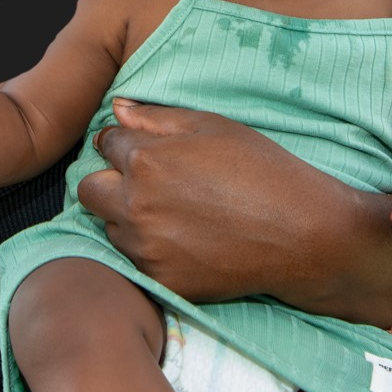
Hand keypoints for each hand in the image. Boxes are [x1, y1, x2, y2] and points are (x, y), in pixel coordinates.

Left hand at [76, 99, 370, 303]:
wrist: (302, 235)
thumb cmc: (262, 170)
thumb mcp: (212, 127)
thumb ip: (156, 118)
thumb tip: (117, 110)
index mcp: (145, 160)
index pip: (105, 143)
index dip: (125, 143)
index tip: (145, 150)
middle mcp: (135, 205)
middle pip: (89, 189)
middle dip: (110, 180)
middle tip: (148, 182)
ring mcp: (146, 248)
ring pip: (110, 226)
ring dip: (128, 216)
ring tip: (174, 212)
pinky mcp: (162, 281)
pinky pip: (135, 261)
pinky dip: (151, 249)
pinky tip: (186, 240)